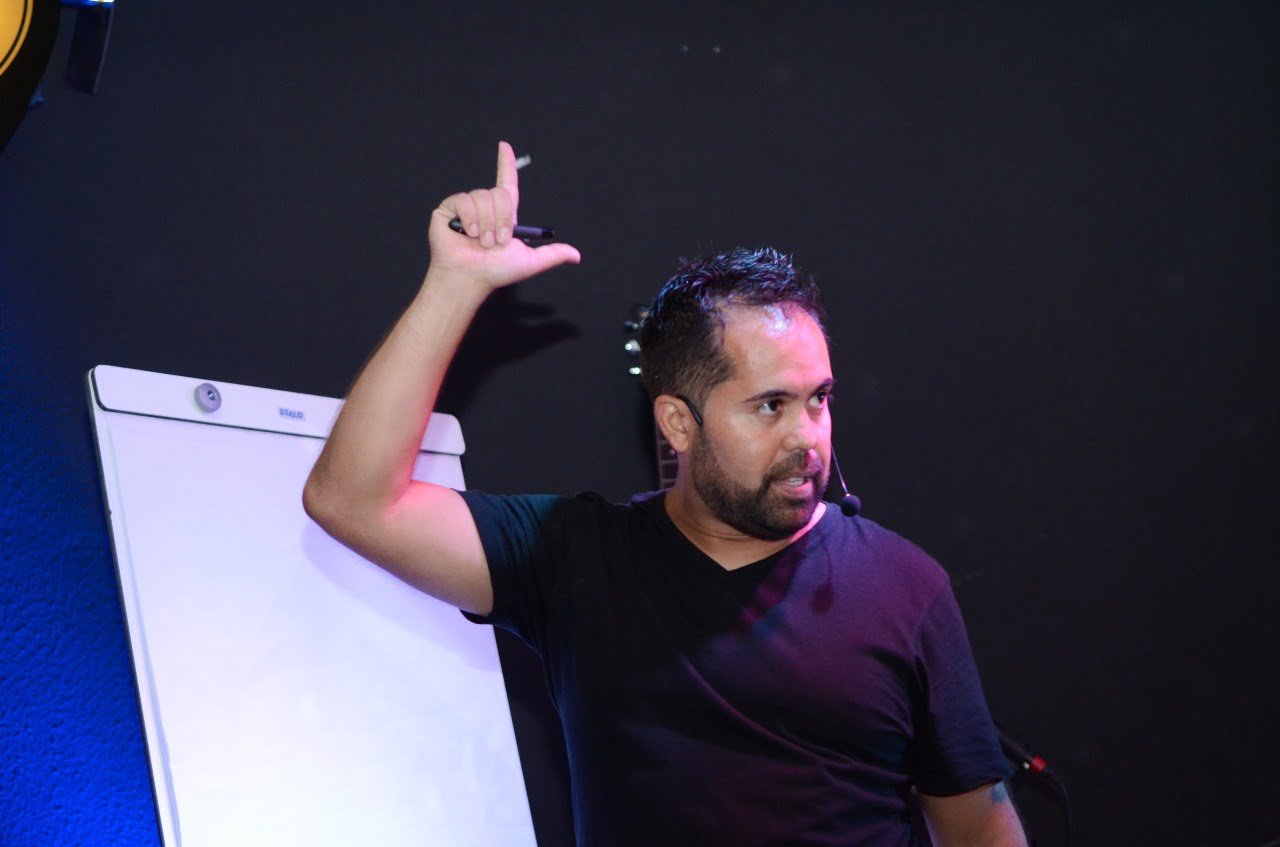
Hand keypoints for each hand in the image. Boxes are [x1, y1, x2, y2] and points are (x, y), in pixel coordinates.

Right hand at [427, 141, 580, 292]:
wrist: (470, 278)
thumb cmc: (495, 272)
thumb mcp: (530, 262)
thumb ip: (553, 255)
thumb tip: (576, 255)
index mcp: (503, 215)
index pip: (506, 182)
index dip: (506, 163)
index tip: (504, 146)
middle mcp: (485, 207)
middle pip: (501, 193)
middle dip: (502, 220)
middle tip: (496, 241)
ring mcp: (465, 207)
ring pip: (483, 197)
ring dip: (486, 224)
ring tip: (480, 242)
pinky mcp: (449, 209)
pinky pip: (464, 200)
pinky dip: (469, 219)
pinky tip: (466, 233)